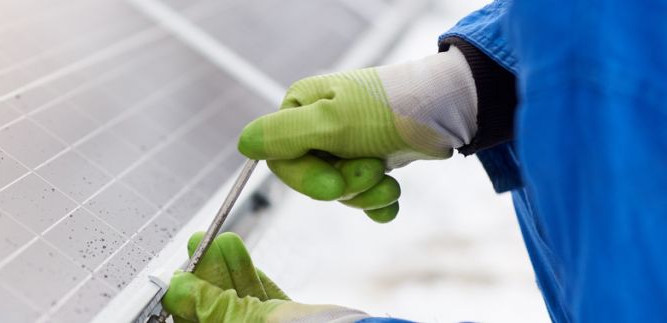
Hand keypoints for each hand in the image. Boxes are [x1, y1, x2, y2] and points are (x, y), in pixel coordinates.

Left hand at [161, 232, 368, 322]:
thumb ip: (213, 307)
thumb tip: (177, 290)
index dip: (181, 300)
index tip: (175, 275)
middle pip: (214, 311)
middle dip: (204, 276)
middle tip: (195, 245)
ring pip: (237, 302)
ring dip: (225, 269)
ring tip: (218, 240)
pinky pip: (261, 300)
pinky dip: (249, 275)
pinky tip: (236, 252)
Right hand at [237, 48, 477, 222]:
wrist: (450, 111)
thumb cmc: (389, 109)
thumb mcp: (330, 122)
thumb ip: (283, 136)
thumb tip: (242, 145)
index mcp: (301, 108)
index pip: (280, 159)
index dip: (306, 179)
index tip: (333, 183)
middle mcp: (319, 125)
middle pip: (311, 179)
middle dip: (344, 185)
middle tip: (372, 170)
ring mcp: (347, 145)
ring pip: (338, 191)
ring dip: (365, 194)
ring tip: (388, 179)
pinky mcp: (373, 161)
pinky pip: (363, 198)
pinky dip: (378, 204)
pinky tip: (392, 199)